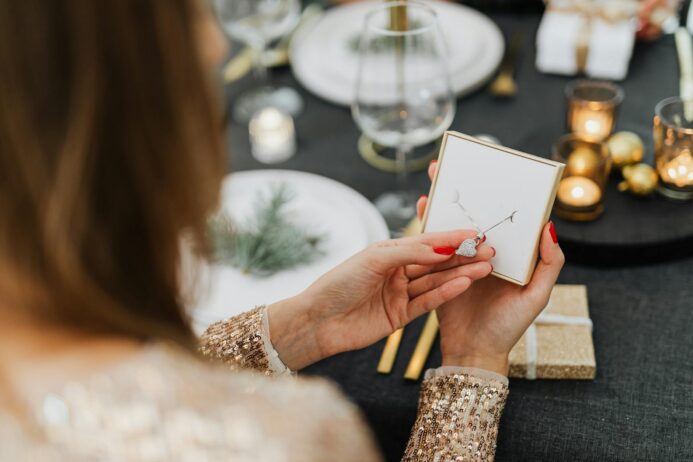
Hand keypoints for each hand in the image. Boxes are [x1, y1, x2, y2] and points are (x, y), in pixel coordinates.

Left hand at [268, 230, 493, 369]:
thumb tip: (442, 247)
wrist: (318, 321)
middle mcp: (397, 272)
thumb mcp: (373, 259)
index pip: (427, 242)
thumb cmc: (339, 283)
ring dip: (460, 274)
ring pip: (436, 282)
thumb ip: (409, 252)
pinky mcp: (400, 316)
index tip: (476, 233)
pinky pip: (428, 302)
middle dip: (462, 256)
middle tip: (490, 251)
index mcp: (388, 253)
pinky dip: (446, 293)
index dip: (451, 238)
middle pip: (436, 262)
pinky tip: (464, 284)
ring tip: (485, 267)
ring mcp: (399, 294)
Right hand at [417, 161, 564, 374]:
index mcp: (508, 254)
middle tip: (449, 165)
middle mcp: (483, 252)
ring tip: (434, 181)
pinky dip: (427, 225)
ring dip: (441, 202)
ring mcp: (460, 260)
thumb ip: (549, 263)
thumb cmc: (509, 326)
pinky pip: (433, 245)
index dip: (497, 193)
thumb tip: (549, 226)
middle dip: (461, 190)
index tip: (488, 171)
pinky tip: (422, 209)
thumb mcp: (537, 296)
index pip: (503, 218)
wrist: (474, 352)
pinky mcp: (439, 270)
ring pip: (451, 225)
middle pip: (473, 215)